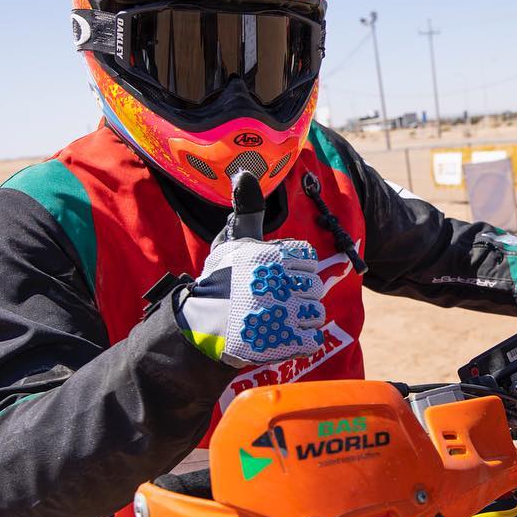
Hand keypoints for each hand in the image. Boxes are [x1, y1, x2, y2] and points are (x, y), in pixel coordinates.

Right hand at [175, 173, 324, 367]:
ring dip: (300, 319)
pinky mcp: (284, 342)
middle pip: (314, 286)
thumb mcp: (236, 240)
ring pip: (315, 314)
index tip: (273, 278)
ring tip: (275, 320)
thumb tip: (243, 174)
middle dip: (297, 295)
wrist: (201, 327)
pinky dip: (301, 342)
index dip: (293, 270)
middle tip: (271, 301)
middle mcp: (281, 282)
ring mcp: (284, 314)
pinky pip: (312, 341)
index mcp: (273, 256)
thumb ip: (248, 209)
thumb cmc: (222, 281)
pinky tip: (281, 338)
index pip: (307, 259)